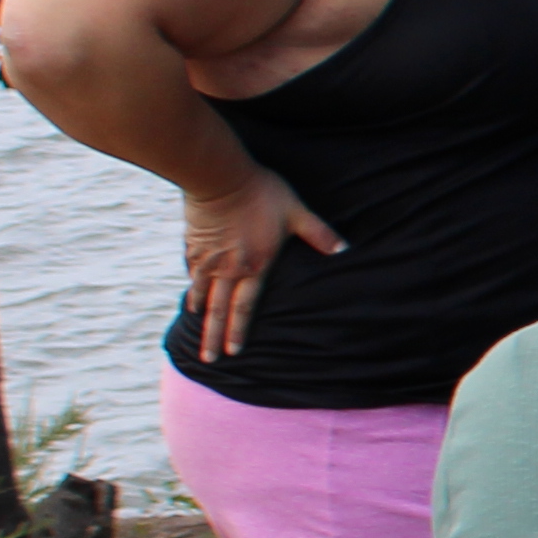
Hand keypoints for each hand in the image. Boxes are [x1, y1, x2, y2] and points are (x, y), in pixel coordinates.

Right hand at [180, 167, 346, 363]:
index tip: (234, 352)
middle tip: (208, 360)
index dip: (239, 331)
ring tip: (197, 331)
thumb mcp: (296, 212)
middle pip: (219, 309)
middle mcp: (228, 268)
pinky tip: (192, 295)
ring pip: (202, 293)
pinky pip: (192, 272)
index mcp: (253, 266)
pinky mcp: (193, 244)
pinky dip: (192, 286)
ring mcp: (207, 258)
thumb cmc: (262, 193)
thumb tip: (345, 249)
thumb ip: (319, 233)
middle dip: (213, 337)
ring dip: (200, 315)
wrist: (219, 177)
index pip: (245, 307)